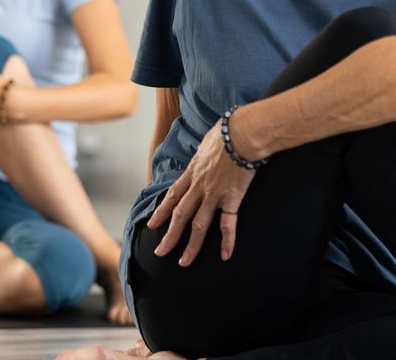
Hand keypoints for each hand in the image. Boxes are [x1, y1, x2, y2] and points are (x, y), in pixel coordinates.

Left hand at [146, 114, 255, 265]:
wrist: (243, 133)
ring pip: (199, 225)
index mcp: (193, 172)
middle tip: (160, 252)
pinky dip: (227, 241)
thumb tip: (207, 149)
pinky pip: (228, 224)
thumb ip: (204, 152)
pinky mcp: (232, 198)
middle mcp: (200, 186)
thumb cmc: (227, 132)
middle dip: (169, 235)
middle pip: (180, 215)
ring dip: (190, 245)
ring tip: (184, 262)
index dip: (162, 211)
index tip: (152, 225)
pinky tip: (226, 256)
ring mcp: (215, 194)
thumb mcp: (207, 141)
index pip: (173, 195)